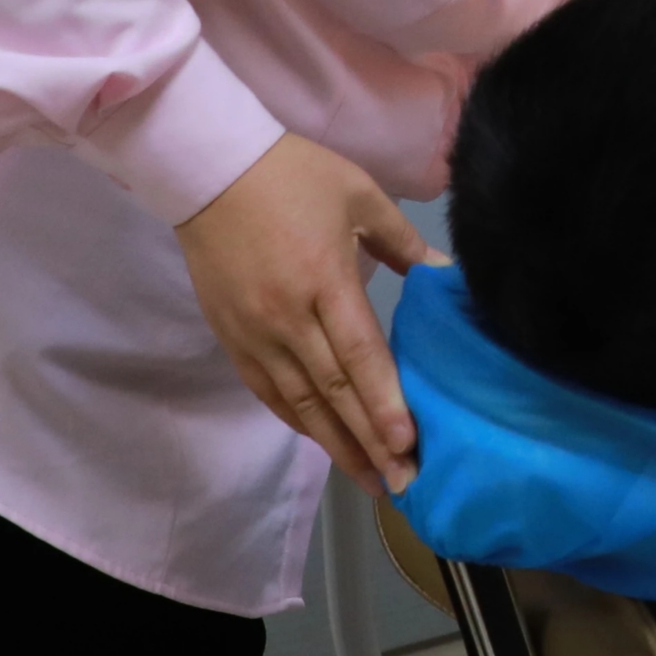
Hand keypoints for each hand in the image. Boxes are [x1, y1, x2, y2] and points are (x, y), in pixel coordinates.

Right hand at [175, 132, 443, 493]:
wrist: (210, 172)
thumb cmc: (293, 176)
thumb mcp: (359, 194)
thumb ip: (403, 240)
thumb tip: (444, 274)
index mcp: (324, 279)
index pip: (360, 355)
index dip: (384, 403)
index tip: (409, 442)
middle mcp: (287, 317)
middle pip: (333, 391)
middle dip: (369, 442)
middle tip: (402, 483)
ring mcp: (255, 333)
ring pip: (300, 402)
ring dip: (336, 444)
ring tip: (370, 479)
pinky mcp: (232, 339)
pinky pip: (268, 391)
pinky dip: (298, 420)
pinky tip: (323, 441)